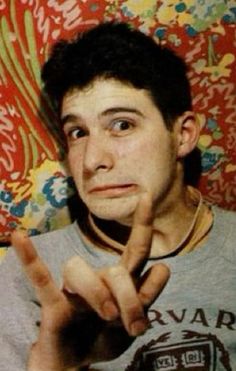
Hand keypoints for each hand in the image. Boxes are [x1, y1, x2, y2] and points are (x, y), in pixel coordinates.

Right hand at [11, 193, 169, 369]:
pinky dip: (30, 258)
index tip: (145, 196)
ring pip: (82, 272)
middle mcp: (98, 277)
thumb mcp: (133, 323)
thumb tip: (163, 266)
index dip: (142, 223)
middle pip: (116, 270)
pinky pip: (41, 278)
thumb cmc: (104, 337)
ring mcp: (75, 288)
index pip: (135, 247)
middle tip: (135, 327)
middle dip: (130, 298)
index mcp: (120, 280)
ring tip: (108, 318)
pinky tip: (19, 238)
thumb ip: (146, 297)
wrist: (76, 364)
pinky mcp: (53, 303)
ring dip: (100, 296)